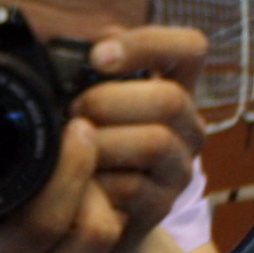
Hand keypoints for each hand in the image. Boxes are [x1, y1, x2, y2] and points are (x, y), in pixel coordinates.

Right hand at [0, 116, 123, 252]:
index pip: (41, 224)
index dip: (66, 172)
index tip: (68, 125)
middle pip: (89, 231)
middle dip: (91, 171)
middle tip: (81, 127)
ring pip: (106, 237)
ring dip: (101, 191)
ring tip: (81, 154)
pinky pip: (108, 249)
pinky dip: (104, 209)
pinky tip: (84, 183)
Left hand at [71, 24, 207, 241]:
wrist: (86, 210)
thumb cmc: (84, 138)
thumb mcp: (85, 94)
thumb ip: (85, 64)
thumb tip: (65, 43)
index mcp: (175, 86)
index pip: (188, 48)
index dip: (147, 45)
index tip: (97, 56)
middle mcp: (188, 126)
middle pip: (170, 98)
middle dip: (109, 101)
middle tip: (72, 110)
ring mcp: (179, 168)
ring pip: (156, 143)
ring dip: (103, 141)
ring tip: (71, 145)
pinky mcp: (160, 205)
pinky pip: (133, 187)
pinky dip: (96, 179)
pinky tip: (75, 176)